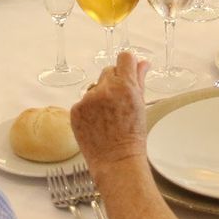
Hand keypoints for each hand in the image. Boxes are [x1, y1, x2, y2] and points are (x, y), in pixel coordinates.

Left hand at [70, 52, 150, 168]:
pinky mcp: (75, 110)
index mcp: (125, 86)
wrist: (116, 160)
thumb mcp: (141, 105)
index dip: (127, 64)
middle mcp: (105, 89)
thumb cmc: (132, 137)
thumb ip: (140, 80)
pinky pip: (83, 101)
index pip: (124, 57)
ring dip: (100, 96)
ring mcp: (88, 99)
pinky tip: (97, 122)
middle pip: (108, 71)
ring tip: (107, 116)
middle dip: (114, 82)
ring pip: (94, 87)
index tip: (127, 72)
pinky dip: (88, 109)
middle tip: (118, 102)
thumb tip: (143, 63)